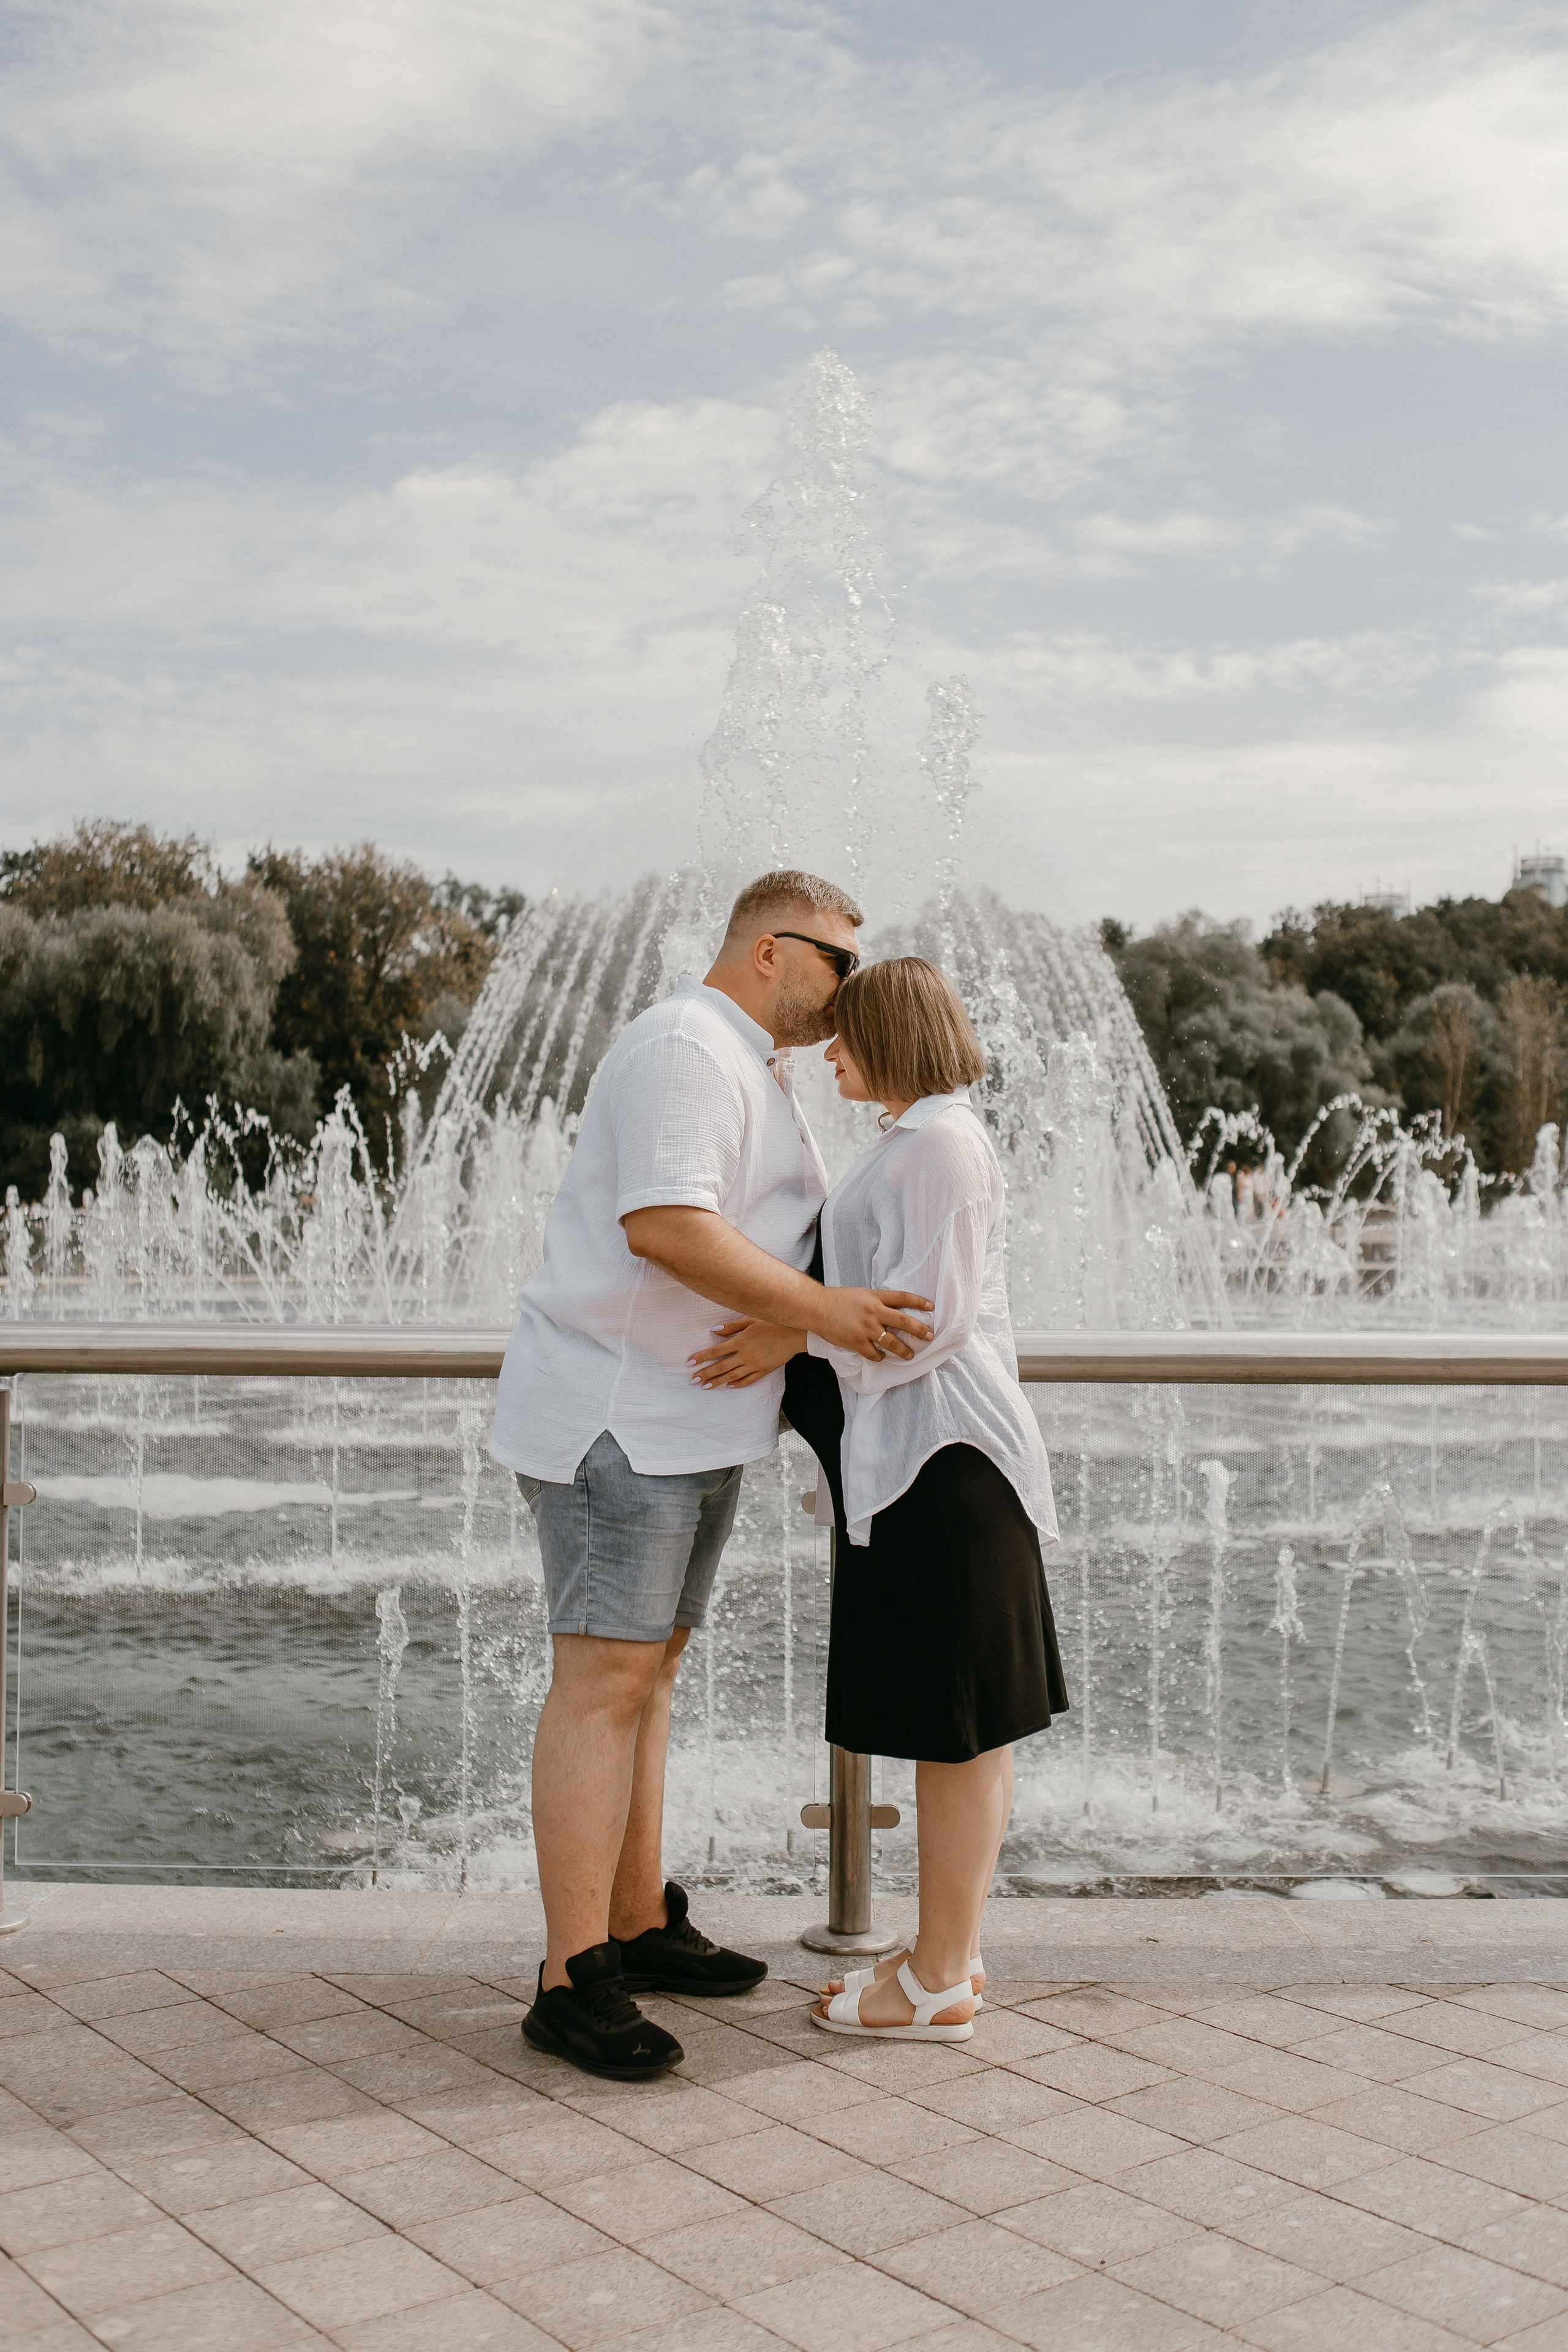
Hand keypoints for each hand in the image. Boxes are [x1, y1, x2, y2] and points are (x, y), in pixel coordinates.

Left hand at [689, 1320, 805, 1388]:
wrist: (796, 1334)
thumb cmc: (773, 1323)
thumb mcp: (751, 1319)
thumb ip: (731, 1326)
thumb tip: (713, 1330)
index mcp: (741, 1341)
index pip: (716, 1351)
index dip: (701, 1357)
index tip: (689, 1363)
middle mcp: (746, 1356)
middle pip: (721, 1367)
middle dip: (705, 1374)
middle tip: (692, 1381)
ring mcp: (755, 1365)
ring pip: (732, 1377)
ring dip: (717, 1382)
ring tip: (705, 1387)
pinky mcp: (764, 1370)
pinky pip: (748, 1380)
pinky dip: (737, 1384)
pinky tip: (728, 1386)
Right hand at [812, 1287, 933, 1364]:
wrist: (817, 1307)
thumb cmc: (838, 1299)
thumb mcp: (861, 1294)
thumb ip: (877, 1300)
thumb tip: (893, 1307)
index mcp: (875, 1297)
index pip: (902, 1297)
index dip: (919, 1301)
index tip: (932, 1306)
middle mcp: (873, 1311)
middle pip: (903, 1322)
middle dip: (919, 1330)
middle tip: (930, 1336)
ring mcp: (866, 1328)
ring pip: (892, 1342)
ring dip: (903, 1350)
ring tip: (910, 1355)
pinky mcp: (856, 1341)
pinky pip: (874, 1353)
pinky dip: (879, 1357)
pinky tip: (881, 1357)